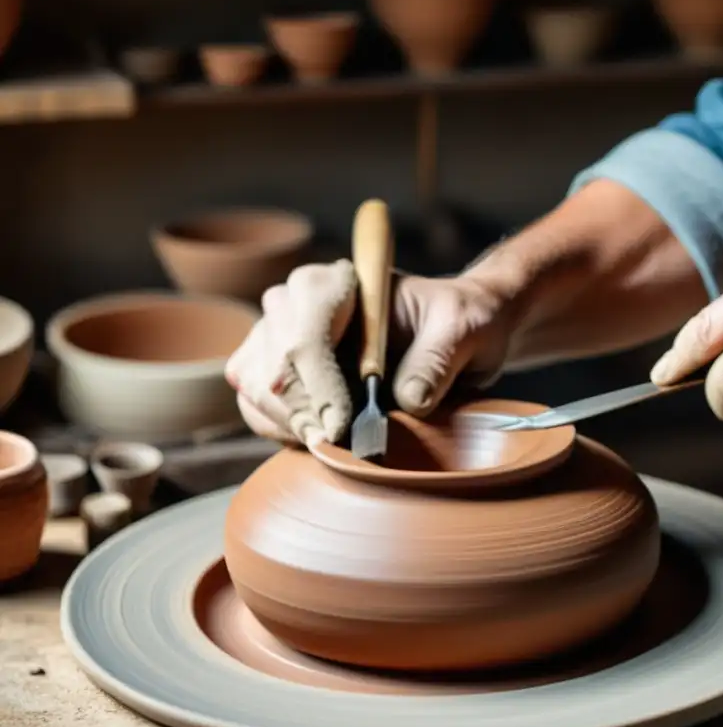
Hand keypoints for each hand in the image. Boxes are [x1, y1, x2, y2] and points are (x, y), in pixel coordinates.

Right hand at [226, 259, 514, 446]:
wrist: (457, 335)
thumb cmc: (460, 320)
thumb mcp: (463, 329)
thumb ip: (436, 359)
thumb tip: (408, 401)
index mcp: (339, 281)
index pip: (306, 326)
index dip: (318, 379)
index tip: (341, 423)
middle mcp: (301, 303)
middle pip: (272, 357)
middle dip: (299, 408)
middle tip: (334, 443)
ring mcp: (284, 335)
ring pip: (254, 380)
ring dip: (284, 420)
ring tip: (325, 445)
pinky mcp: (284, 371)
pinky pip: (255, 401)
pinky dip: (276, 427)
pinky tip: (310, 441)